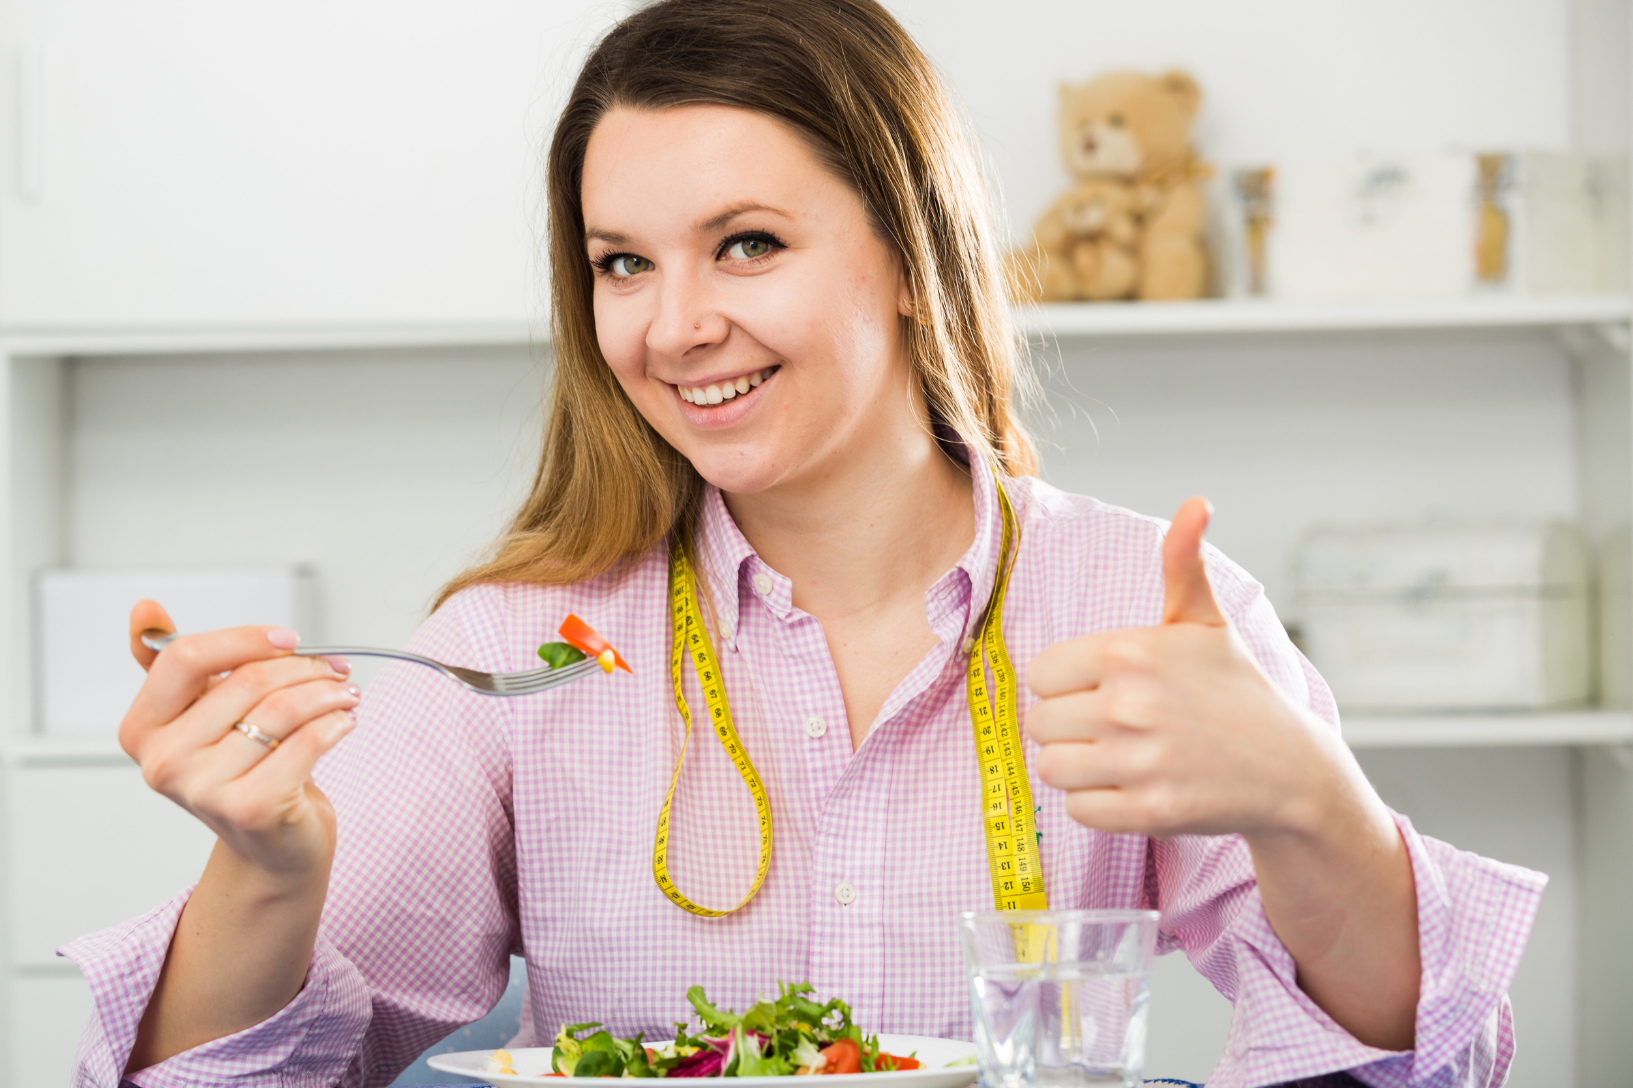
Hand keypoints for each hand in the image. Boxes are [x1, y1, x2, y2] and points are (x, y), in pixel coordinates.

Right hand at [120, 600, 359, 883]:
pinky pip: (307, 742)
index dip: (245, 639)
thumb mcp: (204, 713)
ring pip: (282, 709)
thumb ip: (178, 665)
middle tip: (335, 668)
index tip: (287, 638)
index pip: (185, 658)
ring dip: (327, 692)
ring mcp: (204, 789)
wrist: (272, 845)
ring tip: (345, 693)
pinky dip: (336, 723)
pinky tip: (345, 721)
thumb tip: (145, 610)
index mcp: (143, 729)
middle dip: (304, 666)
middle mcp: (163, 762)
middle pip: (247, 680)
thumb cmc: (244, 770)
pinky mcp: (251, 808)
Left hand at [1027, 498, 1347, 839]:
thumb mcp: (1206, 622)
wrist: (1290, 767)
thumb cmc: (1235, 689)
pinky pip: (1077, 810)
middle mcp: (1129, 704)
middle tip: (1113, 726)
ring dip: (1079, 767)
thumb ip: (1182, 564)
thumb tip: (1195, 503)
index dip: (1065, 684)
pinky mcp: (1148, 810)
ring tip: (1119, 757)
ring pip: (1052, 767)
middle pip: (1040, 722)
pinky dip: (1098, 804)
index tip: (1101, 688)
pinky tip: (1132, 787)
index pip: (1041, 674)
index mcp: (1130, 652)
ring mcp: (1139, 760)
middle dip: (1070, 726)